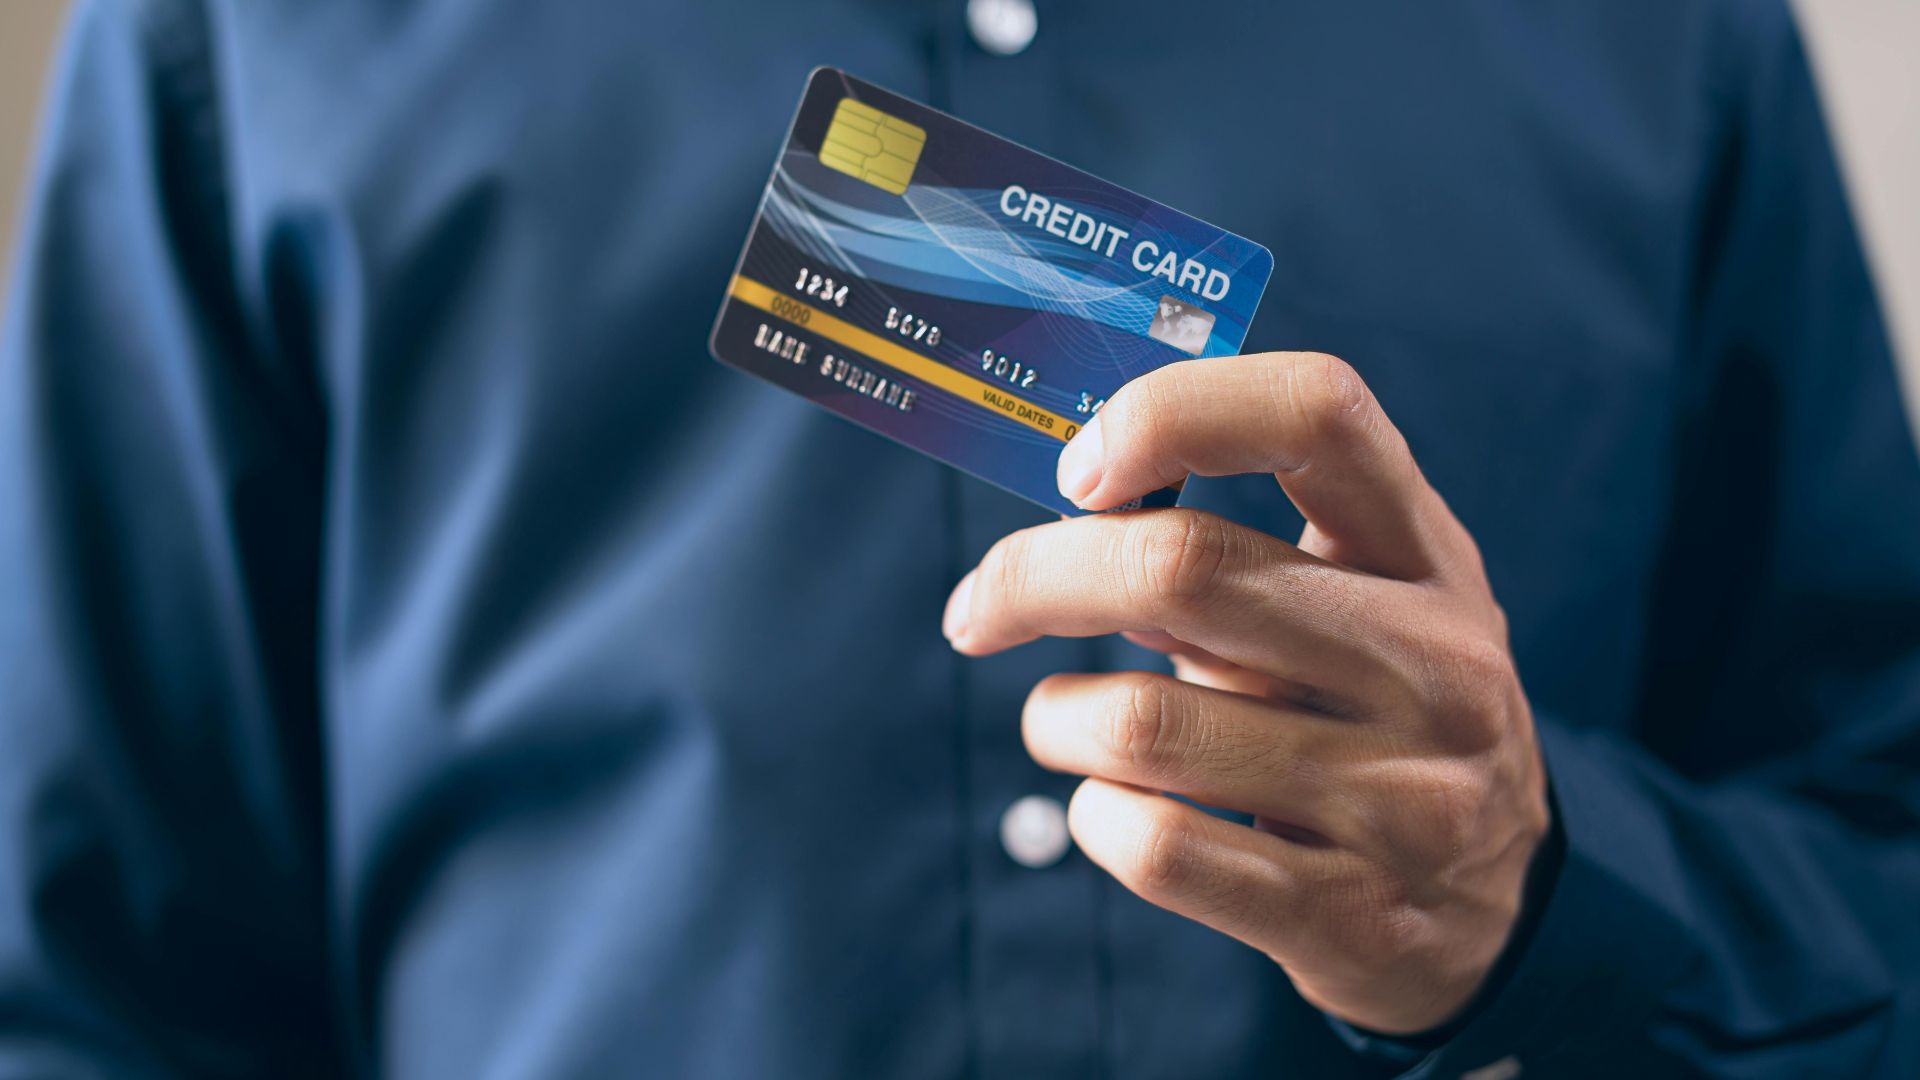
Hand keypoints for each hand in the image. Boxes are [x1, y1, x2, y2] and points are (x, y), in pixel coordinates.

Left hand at [942, 353, 1549, 1034]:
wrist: (1498, 913)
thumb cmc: (1383, 717)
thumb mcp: (1365, 608)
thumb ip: (1240, 553)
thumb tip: (1067, 532)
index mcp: (1427, 556)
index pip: (1316, 412)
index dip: (1172, 413)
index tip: (1080, 471)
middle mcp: (1432, 664)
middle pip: (1184, 568)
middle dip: (1036, 579)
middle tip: (982, 608)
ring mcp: (1403, 796)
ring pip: (1141, 724)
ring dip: (1056, 717)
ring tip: (1063, 723)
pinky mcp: (1348, 916)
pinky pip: (1157, 850)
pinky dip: (1094, 817)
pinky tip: (1110, 809)